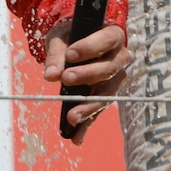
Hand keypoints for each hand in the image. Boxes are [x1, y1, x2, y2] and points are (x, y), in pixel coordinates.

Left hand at [43, 20, 129, 144]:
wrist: (76, 42)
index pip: (106, 40)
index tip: (70, 54)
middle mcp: (120, 58)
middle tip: (66, 79)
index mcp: (112, 36)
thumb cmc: (71, 35)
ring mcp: (115, 79)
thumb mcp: (61, 37)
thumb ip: (56, 55)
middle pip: (107, 69)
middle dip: (86, 75)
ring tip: (71, 117)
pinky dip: (86, 123)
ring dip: (88, 106)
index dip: (90, 47)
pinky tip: (76, 135)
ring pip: (105, 94)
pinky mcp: (107, 95)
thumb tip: (50, 76)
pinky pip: (98, 109)